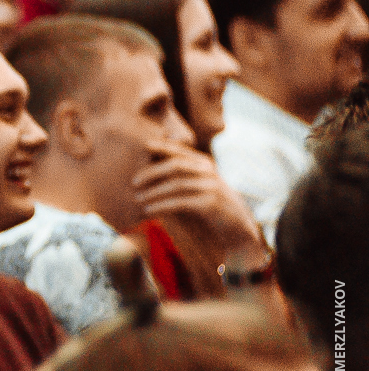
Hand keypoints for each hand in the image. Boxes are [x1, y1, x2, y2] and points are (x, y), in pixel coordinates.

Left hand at [131, 139, 266, 257]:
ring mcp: (211, 187)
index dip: (163, 146)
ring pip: (176, 184)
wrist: (237, 226)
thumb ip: (181, 175)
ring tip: (138, 199)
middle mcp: (209, 172)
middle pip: (175, 165)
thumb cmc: (211, 205)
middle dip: (151, 172)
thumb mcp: (199, 185)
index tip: (145, 145)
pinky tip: (149, 211)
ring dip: (153, 192)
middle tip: (133, 182)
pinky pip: (180, 202)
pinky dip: (161, 206)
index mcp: (205, 164)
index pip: (181, 151)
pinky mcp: (210, 204)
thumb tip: (149, 170)